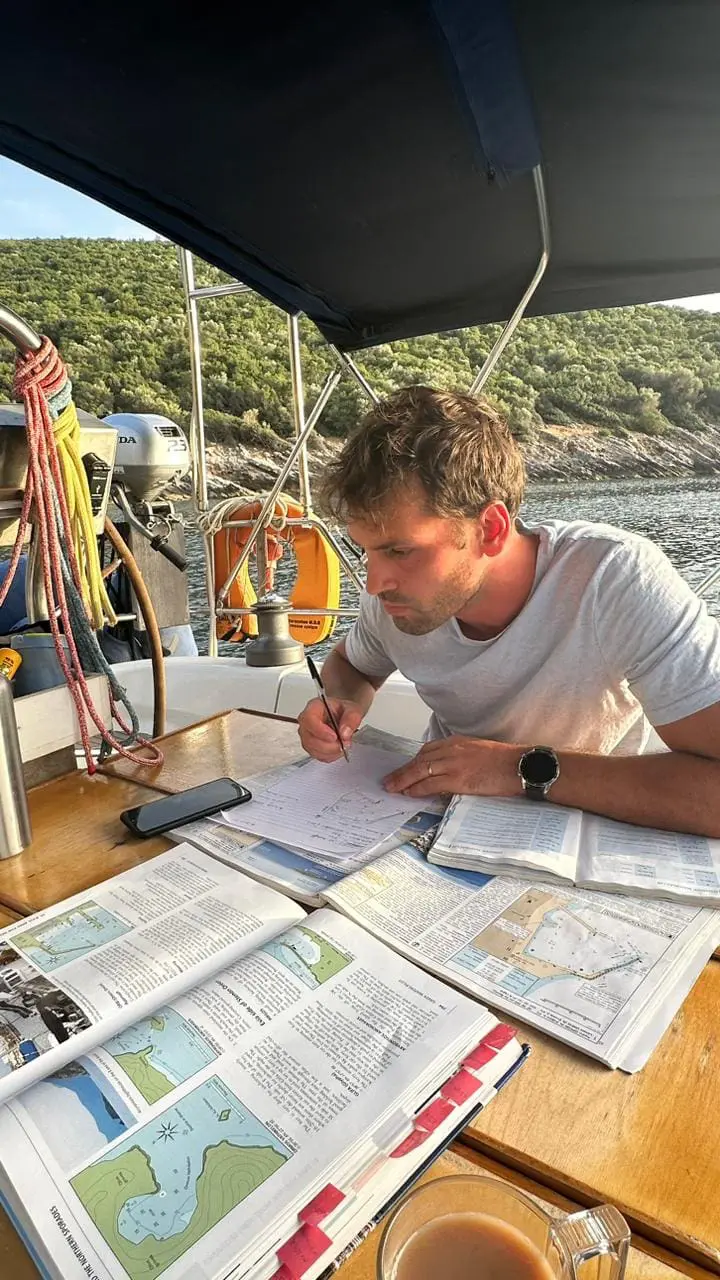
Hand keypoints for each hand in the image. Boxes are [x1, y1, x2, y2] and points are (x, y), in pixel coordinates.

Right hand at [298, 696, 363, 762]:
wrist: (343, 715)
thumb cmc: (343, 710)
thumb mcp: (353, 709)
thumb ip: (351, 719)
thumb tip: (344, 733)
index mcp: (314, 707)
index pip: (309, 719)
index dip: (320, 731)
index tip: (335, 737)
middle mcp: (306, 722)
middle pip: (309, 738)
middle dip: (328, 745)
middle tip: (343, 743)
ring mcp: (307, 735)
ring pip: (312, 749)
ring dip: (330, 752)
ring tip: (343, 745)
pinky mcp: (311, 746)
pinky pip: (317, 755)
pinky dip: (330, 756)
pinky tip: (338, 750)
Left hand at [383, 735, 523, 798]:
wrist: (520, 765)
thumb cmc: (506, 761)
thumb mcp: (480, 752)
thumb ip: (463, 758)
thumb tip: (452, 771)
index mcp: (458, 742)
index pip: (428, 750)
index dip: (414, 761)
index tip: (405, 769)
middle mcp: (452, 749)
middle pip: (420, 759)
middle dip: (403, 770)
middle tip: (390, 779)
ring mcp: (453, 764)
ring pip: (420, 770)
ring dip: (403, 780)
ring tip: (392, 787)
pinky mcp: (457, 779)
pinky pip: (430, 784)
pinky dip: (417, 788)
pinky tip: (408, 793)